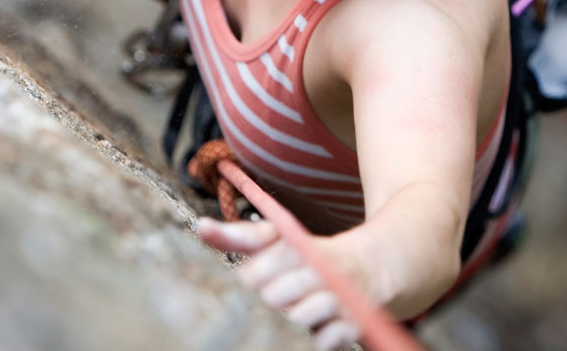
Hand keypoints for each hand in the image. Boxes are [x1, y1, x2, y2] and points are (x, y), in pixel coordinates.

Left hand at [196, 217, 359, 350]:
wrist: (366, 267)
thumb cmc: (306, 256)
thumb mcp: (276, 240)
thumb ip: (239, 236)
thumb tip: (200, 227)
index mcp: (300, 248)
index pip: (271, 261)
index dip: (253, 276)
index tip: (243, 285)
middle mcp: (321, 271)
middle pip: (282, 292)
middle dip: (267, 302)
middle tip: (258, 307)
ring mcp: (339, 298)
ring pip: (306, 314)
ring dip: (290, 321)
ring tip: (281, 321)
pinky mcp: (353, 324)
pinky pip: (332, 338)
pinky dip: (320, 339)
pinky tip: (308, 336)